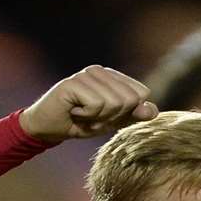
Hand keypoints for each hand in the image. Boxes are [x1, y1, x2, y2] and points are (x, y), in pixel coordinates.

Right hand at [20, 65, 157, 142]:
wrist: (47, 129)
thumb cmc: (80, 123)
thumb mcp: (111, 121)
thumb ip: (133, 115)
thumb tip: (153, 110)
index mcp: (112, 76)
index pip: (142, 93)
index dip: (127, 112)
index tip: (106, 116)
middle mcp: (100, 71)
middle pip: (130, 98)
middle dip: (113, 116)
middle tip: (93, 117)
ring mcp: (86, 74)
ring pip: (115, 102)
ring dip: (98, 118)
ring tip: (82, 114)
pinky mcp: (73, 82)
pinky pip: (97, 104)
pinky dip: (87, 116)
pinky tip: (74, 112)